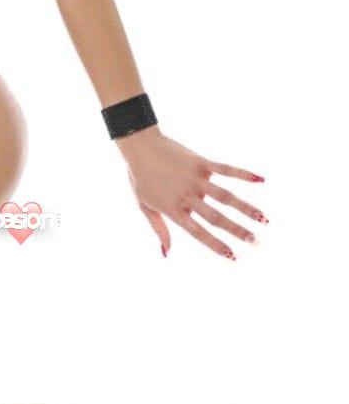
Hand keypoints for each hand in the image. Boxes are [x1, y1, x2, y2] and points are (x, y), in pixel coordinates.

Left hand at [117, 126, 267, 259]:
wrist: (139, 147)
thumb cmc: (140, 179)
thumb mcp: (145, 207)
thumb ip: (160, 230)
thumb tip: (166, 254)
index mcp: (174, 210)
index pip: (199, 232)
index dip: (216, 245)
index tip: (233, 257)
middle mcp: (187, 197)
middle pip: (216, 217)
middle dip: (238, 231)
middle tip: (256, 241)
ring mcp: (196, 179)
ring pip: (226, 196)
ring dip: (246, 208)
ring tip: (264, 219)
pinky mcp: (201, 163)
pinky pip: (225, 169)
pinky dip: (243, 174)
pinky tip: (261, 180)